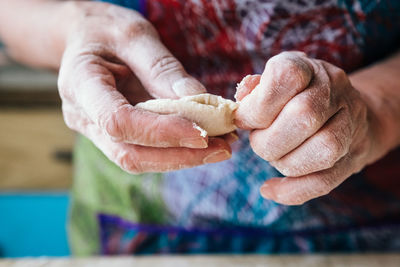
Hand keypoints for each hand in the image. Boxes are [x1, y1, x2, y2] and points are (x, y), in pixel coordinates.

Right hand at [58, 2, 231, 172]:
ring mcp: (95, 131)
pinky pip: (143, 152)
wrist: (83, 39)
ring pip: (138, 160)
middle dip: (179, 155)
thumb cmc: (105, 30)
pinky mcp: (113, 135)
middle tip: (223, 148)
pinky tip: (203, 142)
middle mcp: (83, 117)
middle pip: (129, 153)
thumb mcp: (134, 35)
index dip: (161, 132)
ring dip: (181, 158)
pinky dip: (175, 151)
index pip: (118, 121)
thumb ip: (163, 68)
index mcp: (80, 85)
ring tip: (220, 146)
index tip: (203, 133)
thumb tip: (199, 101)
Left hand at [235, 51, 380, 204]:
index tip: (243, 120)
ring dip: (284, 162)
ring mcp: (350, 123)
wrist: (347, 108)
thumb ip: (254, 89)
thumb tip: (242, 99)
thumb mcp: (274, 81)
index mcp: (309, 68)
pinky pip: (326, 180)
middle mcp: (334, 90)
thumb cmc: (298, 95)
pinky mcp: (352, 156)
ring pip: (323, 149)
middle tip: (258, 142)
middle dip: (268, 139)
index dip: (257, 105)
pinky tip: (270, 189)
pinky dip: (292, 190)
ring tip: (273, 157)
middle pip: (303, 116)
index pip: (286, 78)